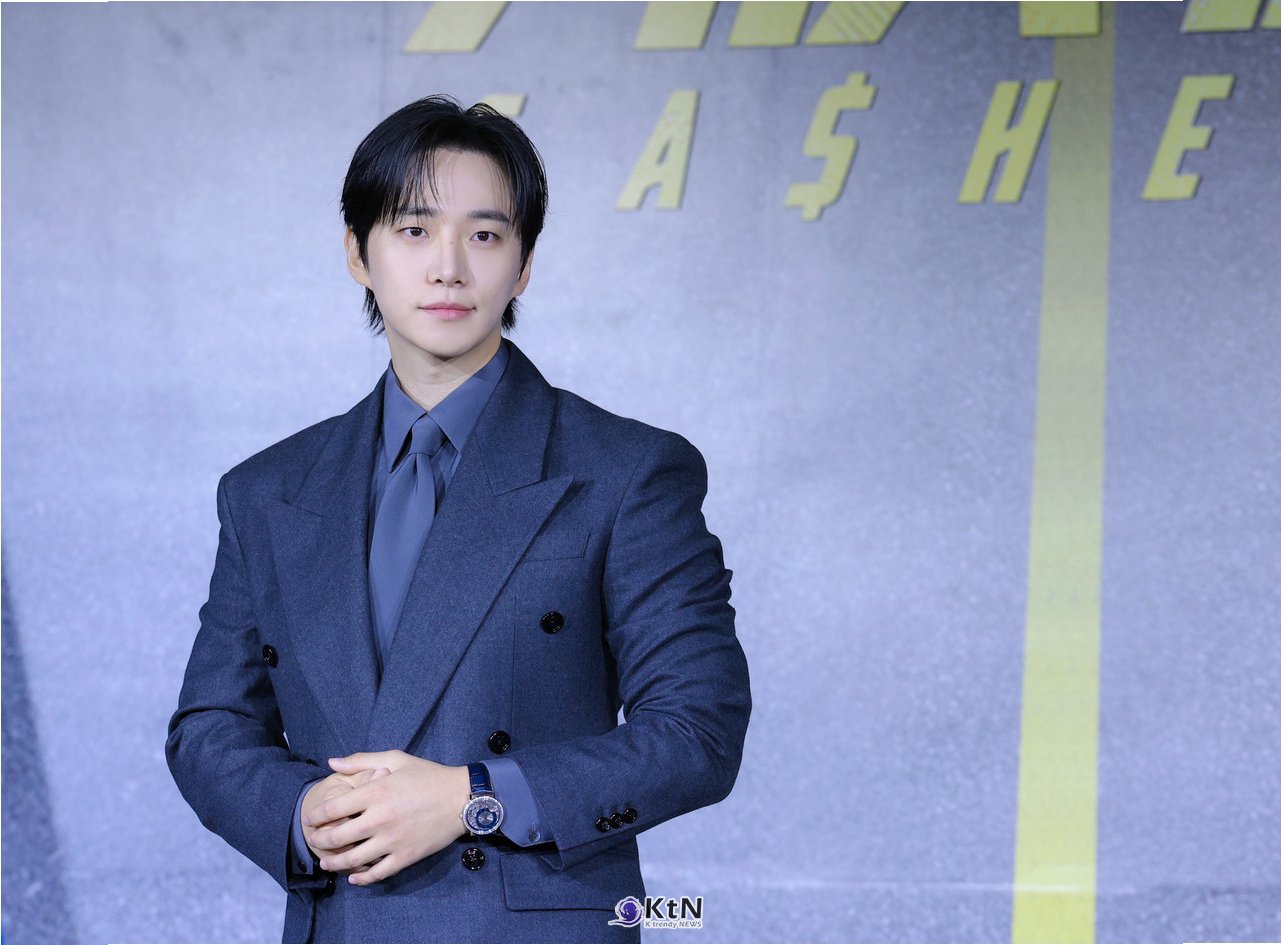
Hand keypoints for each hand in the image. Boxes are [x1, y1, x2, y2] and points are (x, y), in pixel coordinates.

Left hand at [303, 751, 470, 885]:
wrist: (462, 797)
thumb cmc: (428, 775)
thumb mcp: (396, 759)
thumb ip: (361, 760)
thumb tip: (331, 762)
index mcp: (375, 792)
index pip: (332, 808)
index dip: (316, 816)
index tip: (311, 819)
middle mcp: (380, 818)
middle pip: (337, 837)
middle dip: (319, 841)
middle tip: (314, 841)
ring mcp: (392, 841)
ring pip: (352, 860)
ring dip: (333, 863)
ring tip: (326, 862)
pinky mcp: (405, 857)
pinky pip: (377, 874)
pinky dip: (361, 879)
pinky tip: (354, 877)